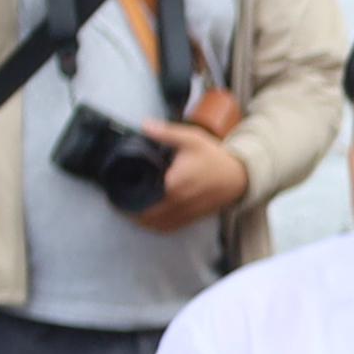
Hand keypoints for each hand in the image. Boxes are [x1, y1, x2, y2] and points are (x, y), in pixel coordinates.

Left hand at [127, 123, 250, 232]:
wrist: (239, 176)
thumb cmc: (215, 158)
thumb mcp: (191, 139)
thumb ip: (165, 133)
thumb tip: (144, 125)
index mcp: (173, 185)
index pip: (142, 198)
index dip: (125, 200)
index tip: (114, 194)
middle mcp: (178, 203)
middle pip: (145, 216)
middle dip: (129, 212)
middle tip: (118, 203)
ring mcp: (186, 213)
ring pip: (157, 226)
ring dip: (142, 222)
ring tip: (130, 211)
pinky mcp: (192, 217)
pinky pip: (169, 228)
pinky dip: (157, 226)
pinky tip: (149, 219)